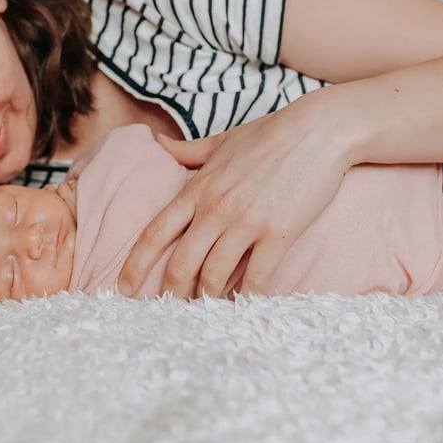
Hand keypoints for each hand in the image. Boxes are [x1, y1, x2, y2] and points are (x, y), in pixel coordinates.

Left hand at [118, 95, 353, 297]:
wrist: (319, 130)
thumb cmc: (272, 132)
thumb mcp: (222, 140)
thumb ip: (188, 150)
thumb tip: (158, 143)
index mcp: (198, 188)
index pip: (156, 232)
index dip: (136, 263)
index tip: (123, 286)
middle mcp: (216, 209)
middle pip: (181, 263)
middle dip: (171, 292)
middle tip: (168, 310)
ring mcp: (247, 223)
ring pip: (214, 276)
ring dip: (207, 299)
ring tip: (205, 311)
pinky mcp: (278, 234)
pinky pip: (256, 278)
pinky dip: (247, 298)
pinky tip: (244, 306)